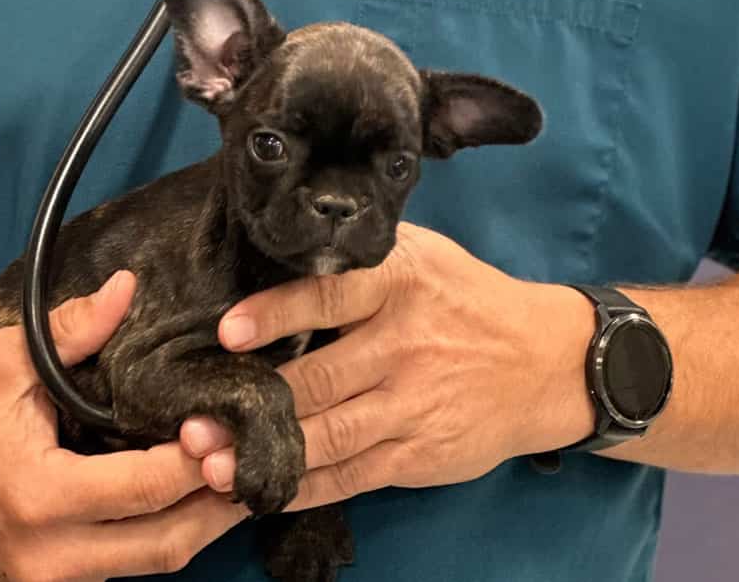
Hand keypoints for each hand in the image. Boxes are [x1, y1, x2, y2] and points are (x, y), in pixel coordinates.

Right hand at [0, 272, 245, 580]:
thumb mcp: (6, 360)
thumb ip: (72, 329)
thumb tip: (128, 288)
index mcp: (40, 497)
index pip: (143, 488)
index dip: (194, 460)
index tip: (223, 423)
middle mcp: (49, 558)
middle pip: (163, 545)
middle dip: (215, 504)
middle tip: (253, 457)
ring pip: (149, 566)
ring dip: (197, 527)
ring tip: (236, 478)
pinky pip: (124, 570)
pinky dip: (162, 537)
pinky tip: (189, 501)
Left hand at [181, 224, 593, 506]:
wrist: (544, 362)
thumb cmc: (464, 297)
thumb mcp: (422, 254)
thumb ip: (360, 256)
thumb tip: (280, 248)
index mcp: (402, 282)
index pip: (332, 294)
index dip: (277, 314)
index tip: (227, 330)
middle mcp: (405, 344)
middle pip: (320, 378)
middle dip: (254, 402)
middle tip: (195, 419)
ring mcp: (413, 404)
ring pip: (330, 436)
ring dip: (268, 453)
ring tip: (212, 465)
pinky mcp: (418, 454)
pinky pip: (351, 476)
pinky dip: (303, 486)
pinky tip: (262, 489)